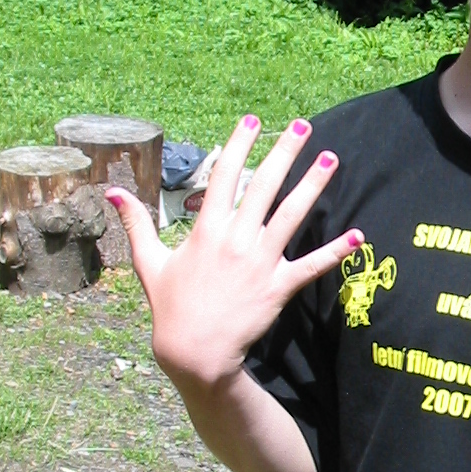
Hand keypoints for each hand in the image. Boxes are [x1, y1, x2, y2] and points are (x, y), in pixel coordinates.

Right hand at [106, 114, 360, 389]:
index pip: (225, 174)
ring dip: (314, 185)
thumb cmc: (171, 307)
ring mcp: (261, 262)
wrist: (195, 351)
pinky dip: (335, 251)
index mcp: (208, 229)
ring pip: (293, 215)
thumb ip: (137, 224)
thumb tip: (112, 192)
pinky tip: (357, 236)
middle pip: (265, 185)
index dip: (239, 144)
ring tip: (332, 158)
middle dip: (285, 152)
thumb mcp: (149, 263)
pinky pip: (311, 265)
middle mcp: (237, 239)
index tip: (252, 120)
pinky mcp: (279, 286)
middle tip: (303, 126)